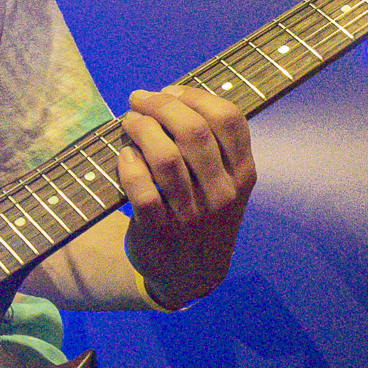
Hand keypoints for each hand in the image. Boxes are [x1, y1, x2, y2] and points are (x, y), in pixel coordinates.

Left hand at [118, 85, 254, 309]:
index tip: (170, 91)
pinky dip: (129, 165)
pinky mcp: (160, 232)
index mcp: (243, 175)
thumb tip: (173, 97)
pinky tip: (125, 156)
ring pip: (165, 157)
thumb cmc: (204, 216)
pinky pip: (141, 190)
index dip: (195, 95)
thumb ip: (214, 146)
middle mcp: (222, 194)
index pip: (229, 119)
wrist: (190, 276)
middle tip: (139, 101)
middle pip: (194, 130)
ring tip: (130, 122)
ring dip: (141, 129)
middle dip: (160, 105)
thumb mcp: (227, 185)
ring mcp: (192, 215)